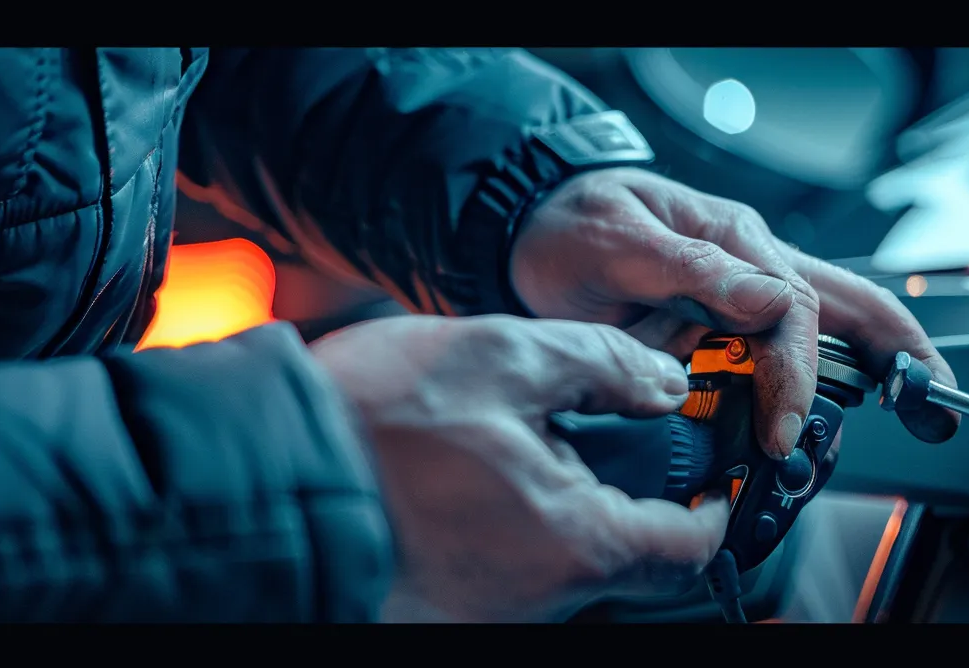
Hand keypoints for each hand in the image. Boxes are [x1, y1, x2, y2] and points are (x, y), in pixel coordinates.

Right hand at [310, 314, 727, 622]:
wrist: (257, 476)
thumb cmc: (370, 420)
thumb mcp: (503, 355)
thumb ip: (603, 366)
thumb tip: (665, 385)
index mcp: (576, 542)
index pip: (686, 551)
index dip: (711, 511)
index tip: (711, 481)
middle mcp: (540, 599)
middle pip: (620, 559)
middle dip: (617, 500)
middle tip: (579, 438)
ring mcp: (489, 614)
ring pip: (556, 566)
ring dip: (548, 511)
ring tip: (492, 449)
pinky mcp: (442, 613)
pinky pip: (500, 575)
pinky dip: (500, 533)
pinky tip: (456, 485)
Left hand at [512, 168, 960, 458]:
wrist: (535, 233)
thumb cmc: (573, 228)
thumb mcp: (616, 242)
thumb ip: (691, 271)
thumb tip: (770, 298)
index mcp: (737, 243)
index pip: (794, 311)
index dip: (796, 376)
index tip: (780, 429)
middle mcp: (756, 272)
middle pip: (853, 309)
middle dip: (905, 356)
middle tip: (938, 409)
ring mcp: (749, 303)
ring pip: (836, 337)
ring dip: (874, 378)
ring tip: (916, 417)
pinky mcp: (732, 334)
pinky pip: (792, 363)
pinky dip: (827, 393)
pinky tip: (838, 426)